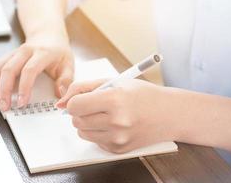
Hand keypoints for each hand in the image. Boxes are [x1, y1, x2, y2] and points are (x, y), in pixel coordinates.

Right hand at [0, 34, 73, 110]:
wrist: (48, 35)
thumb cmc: (58, 51)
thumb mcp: (68, 64)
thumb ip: (66, 81)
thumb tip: (61, 96)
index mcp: (42, 53)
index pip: (29, 70)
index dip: (24, 88)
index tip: (22, 103)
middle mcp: (25, 51)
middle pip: (8, 70)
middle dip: (4, 91)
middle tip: (5, 107)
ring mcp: (14, 53)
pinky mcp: (7, 56)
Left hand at [56, 79, 179, 153]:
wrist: (171, 114)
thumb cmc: (143, 94)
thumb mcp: (114, 81)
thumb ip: (83, 87)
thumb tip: (59, 103)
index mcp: (115, 100)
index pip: (74, 106)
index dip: (74, 101)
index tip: (81, 99)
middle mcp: (117, 122)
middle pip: (76, 120)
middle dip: (80, 112)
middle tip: (95, 105)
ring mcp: (118, 138)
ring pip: (82, 132)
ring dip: (87, 123)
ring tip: (104, 114)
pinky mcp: (119, 149)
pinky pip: (94, 141)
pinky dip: (98, 132)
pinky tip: (114, 125)